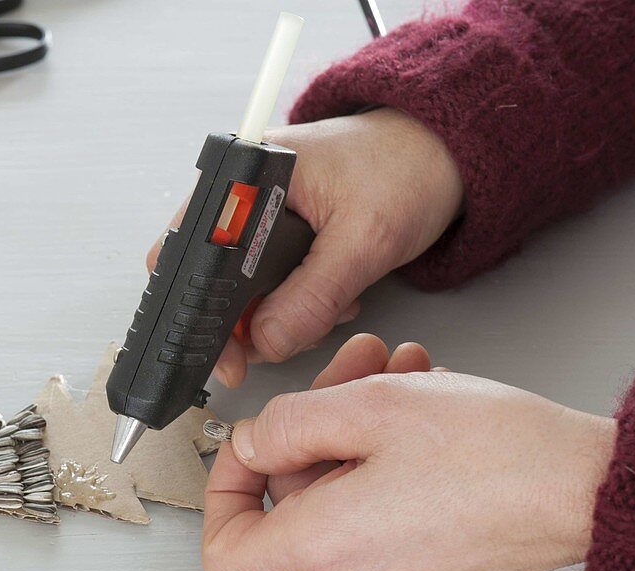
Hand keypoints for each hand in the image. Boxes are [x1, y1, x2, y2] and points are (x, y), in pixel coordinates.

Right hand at [147, 108, 463, 387]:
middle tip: (286, 341)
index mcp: (245, 175)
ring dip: (279, 316)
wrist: (444, 150)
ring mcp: (259, 215)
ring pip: (241, 291)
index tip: (228, 356)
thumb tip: (267, 340)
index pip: (190, 254)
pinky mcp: (279, 233)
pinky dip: (295, 304)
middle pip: (210, 280)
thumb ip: (313, 295)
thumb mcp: (364, 240)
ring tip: (330, 303)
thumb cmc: (407, 166)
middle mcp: (241, 194)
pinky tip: (333, 295)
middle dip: (250, 321)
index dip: (200, 311)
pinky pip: (268, 285)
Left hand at [202, 334, 616, 570]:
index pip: (227, 550)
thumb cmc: (497, 452)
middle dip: (316, 421)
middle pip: (294, 498)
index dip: (223, 493)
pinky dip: (386, 457)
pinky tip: (419, 406)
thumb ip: (287, 423)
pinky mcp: (425, 569)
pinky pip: (378, 509)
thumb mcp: (370, 407)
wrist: (587, 489)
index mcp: (326, 546)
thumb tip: (251, 442)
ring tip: (399, 374)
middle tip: (350, 370)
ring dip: (358, 426)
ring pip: (341, 491)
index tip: (246, 450)